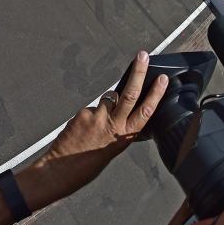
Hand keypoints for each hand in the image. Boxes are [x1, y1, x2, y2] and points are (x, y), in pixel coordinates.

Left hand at [35, 50, 167, 198]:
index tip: (162, 78)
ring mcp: (97, 117)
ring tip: (96, 124)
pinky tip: (83, 129)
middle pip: (129, 93)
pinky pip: (91, 107)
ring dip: (106, 104)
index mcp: (125, 136)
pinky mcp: (83, 113)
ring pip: (107, 99)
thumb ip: (120, 128)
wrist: (61, 168)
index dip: (155, 94)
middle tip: (142, 55)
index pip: (145, 111)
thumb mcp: (113, 147)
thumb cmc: (88, 162)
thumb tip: (121, 110)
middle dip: (137, 72)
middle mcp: (113, 125)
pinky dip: (91, 113)